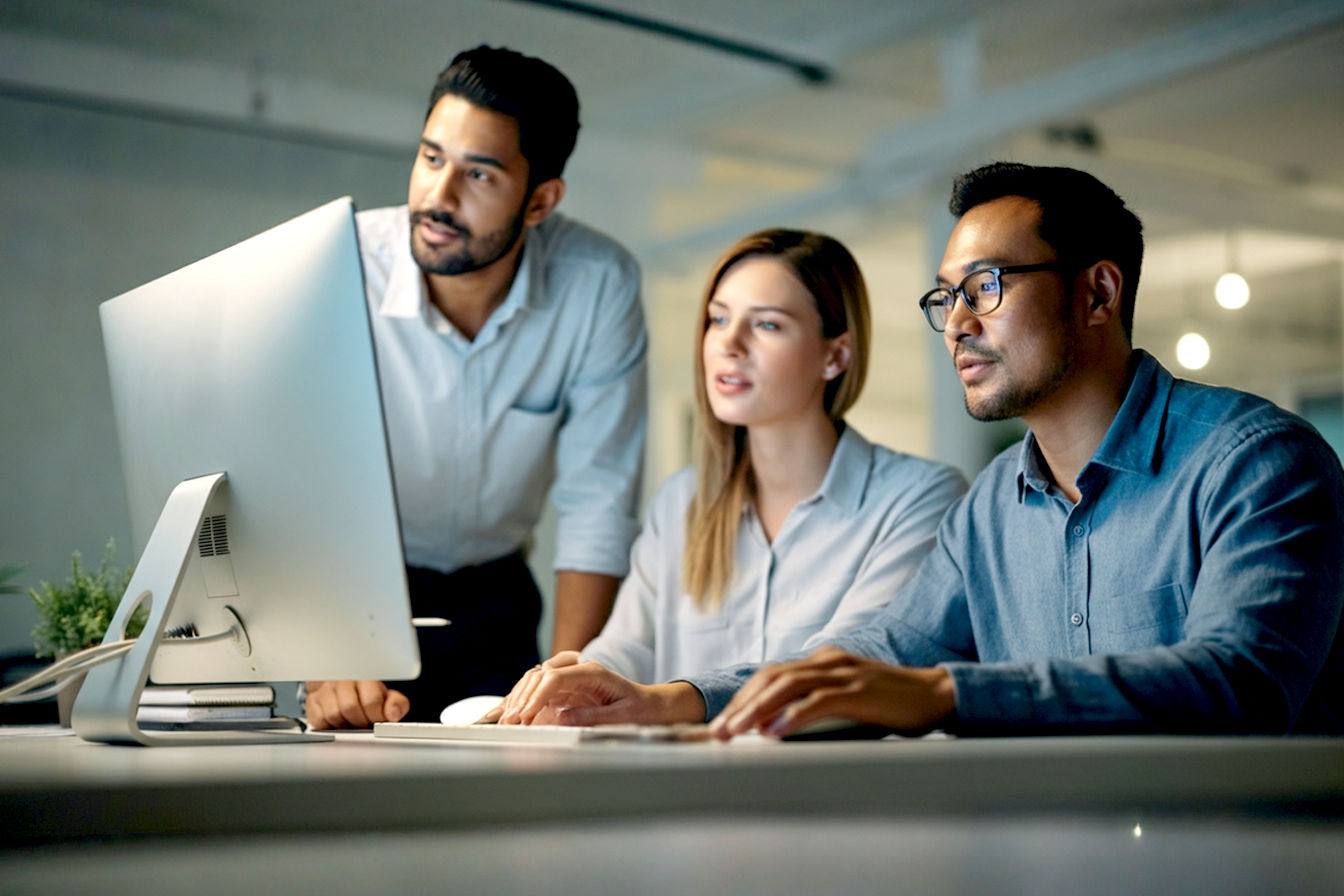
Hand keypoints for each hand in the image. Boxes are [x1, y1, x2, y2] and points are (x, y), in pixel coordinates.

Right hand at [305, 679, 409, 728]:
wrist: (339, 680)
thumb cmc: (365, 690)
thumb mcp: (385, 694)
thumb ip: (396, 703)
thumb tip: (393, 714)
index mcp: (364, 674)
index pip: (371, 699)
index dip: (378, 716)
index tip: (381, 720)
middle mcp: (341, 679)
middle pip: (350, 708)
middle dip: (361, 721)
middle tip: (367, 722)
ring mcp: (324, 690)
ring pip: (334, 715)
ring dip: (346, 724)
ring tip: (353, 721)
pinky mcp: (312, 702)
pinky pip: (319, 721)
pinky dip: (330, 726)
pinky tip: (339, 721)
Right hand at [485, 659, 703, 726]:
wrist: (650, 705)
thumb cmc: (640, 710)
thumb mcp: (622, 717)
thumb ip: (593, 717)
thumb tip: (561, 718)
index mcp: (593, 672)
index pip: (556, 677)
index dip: (537, 696)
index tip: (525, 715)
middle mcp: (578, 670)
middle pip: (540, 676)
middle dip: (522, 698)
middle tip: (509, 722)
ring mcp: (570, 678)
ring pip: (535, 680)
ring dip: (518, 698)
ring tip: (503, 720)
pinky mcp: (565, 689)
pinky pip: (538, 690)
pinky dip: (522, 700)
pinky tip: (506, 711)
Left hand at [708, 647, 955, 739]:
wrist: (938, 694)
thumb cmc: (892, 701)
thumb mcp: (847, 695)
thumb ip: (816, 700)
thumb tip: (774, 724)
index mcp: (823, 660)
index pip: (772, 674)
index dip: (744, 696)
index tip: (723, 721)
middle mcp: (829, 661)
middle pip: (772, 677)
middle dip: (740, 704)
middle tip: (717, 732)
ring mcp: (844, 673)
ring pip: (788, 686)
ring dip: (756, 710)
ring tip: (736, 732)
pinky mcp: (860, 692)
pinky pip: (818, 701)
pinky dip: (792, 716)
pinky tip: (774, 733)